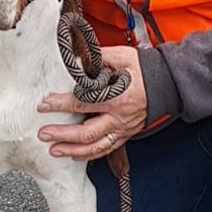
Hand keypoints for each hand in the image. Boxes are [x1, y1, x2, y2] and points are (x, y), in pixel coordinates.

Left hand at [37, 45, 146, 160]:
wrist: (168, 83)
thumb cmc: (146, 70)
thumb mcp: (123, 57)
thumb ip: (99, 58)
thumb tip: (79, 57)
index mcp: (117, 97)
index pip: (82, 103)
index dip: (61, 104)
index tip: (45, 104)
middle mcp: (119, 117)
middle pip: (86, 133)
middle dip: (62, 134)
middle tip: (44, 133)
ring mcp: (123, 128)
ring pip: (95, 147)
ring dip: (73, 150)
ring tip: (54, 150)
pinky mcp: (126, 134)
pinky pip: (106, 149)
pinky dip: (89, 154)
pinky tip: (75, 154)